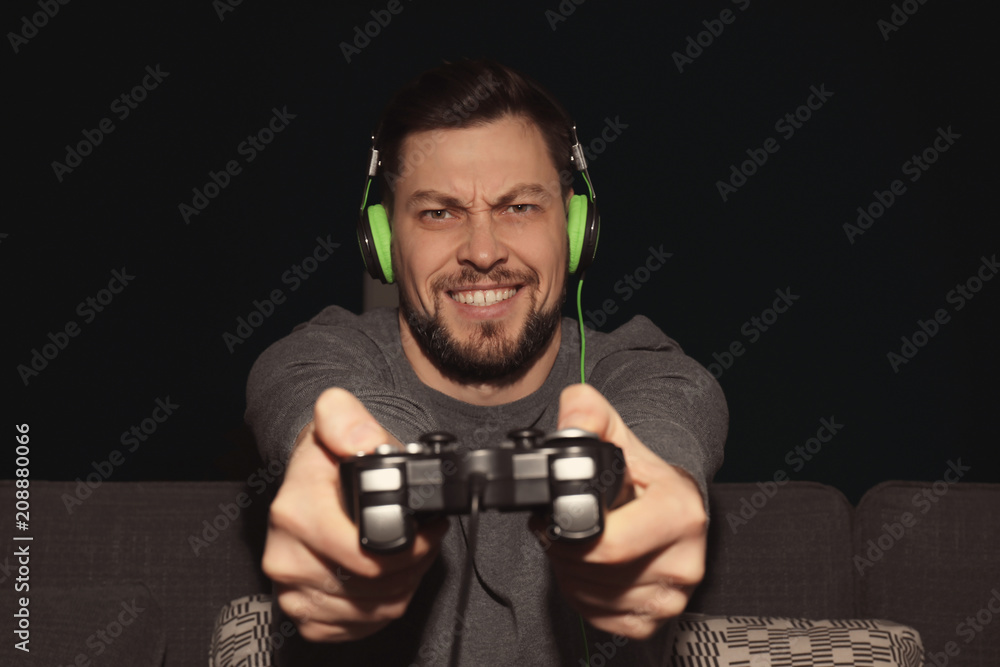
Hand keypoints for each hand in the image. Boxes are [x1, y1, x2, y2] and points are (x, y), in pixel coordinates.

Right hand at [262, 388, 448, 641]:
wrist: (309, 480)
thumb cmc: (328, 457)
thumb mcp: (338, 419)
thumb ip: (349, 421)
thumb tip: (362, 441)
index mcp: (293, 514)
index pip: (365, 557)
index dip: (411, 548)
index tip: (430, 530)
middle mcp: (286, 558)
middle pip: (373, 587)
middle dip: (413, 564)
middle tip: (425, 539)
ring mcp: (293, 591)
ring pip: (372, 609)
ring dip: (403, 585)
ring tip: (409, 553)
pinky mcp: (305, 614)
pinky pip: (359, 625)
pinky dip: (383, 605)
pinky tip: (387, 577)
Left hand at [536, 383, 707, 638]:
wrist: (669, 502)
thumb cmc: (640, 472)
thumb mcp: (614, 430)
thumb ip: (586, 413)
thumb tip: (573, 414)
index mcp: (680, 513)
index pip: (607, 544)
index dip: (569, 530)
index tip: (561, 513)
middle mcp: (684, 561)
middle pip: (593, 570)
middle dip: (565, 548)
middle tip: (569, 524)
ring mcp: (670, 596)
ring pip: (590, 595)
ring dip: (571, 570)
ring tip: (585, 540)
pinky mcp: (653, 620)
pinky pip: (596, 615)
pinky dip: (583, 592)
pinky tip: (594, 565)